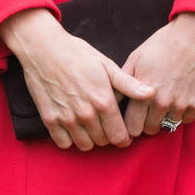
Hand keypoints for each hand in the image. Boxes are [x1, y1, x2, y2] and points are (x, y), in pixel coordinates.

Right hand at [0, 8, 154, 150]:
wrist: (44, 48)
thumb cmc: (77, 54)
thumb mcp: (107, 66)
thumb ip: (129, 84)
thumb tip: (151, 93)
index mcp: (104, 102)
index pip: (119, 136)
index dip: (124, 138)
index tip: (122, 134)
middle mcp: (86, 114)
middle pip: (103, 142)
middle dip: (107, 136)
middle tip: (105, 126)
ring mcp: (66, 118)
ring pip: (84, 145)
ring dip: (89, 139)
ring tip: (90, 127)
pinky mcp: (49, 119)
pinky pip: (63, 143)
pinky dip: (69, 139)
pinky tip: (72, 127)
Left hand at [121, 12, 194, 138]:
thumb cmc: (163, 43)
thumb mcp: (136, 58)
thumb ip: (123, 81)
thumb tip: (111, 98)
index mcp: (143, 92)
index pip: (132, 126)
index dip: (130, 125)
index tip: (133, 120)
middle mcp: (161, 102)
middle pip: (149, 130)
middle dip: (146, 123)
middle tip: (148, 112)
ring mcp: (181, 104)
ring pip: (168, 126)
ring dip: (165, 118)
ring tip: (165, 103)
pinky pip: (186, 120)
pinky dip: (182, 113)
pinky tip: (180, 99)